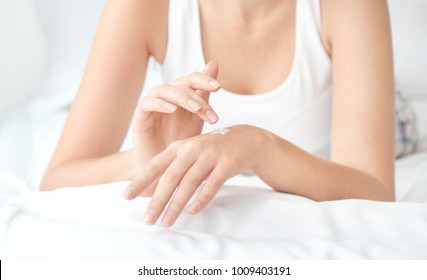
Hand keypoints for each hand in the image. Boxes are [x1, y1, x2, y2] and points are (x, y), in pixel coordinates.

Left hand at [122, 125, 268, 226]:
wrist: (245, 139)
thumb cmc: (212, 150)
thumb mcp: (190, 153)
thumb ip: (173, 169)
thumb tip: (150, 191)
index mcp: (179, 147)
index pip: (155, 165)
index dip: (140, 181)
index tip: (125, 197)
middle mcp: (192, 149)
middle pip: (170, 177)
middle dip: (157, 200)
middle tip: (148, 220)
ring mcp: (210, 155)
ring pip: (190, 182)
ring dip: (177, 204)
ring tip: (167, 222)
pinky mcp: (227, 163)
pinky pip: (212, 183)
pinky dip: (202, 198)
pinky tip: (193, 211)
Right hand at [131, 61, 220, 193]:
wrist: (165, 166)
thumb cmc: (181, 141)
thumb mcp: (197, 118)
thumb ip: (204, 94)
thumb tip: (214, 63)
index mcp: (180, 93)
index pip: (192, 79)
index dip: (205, 79)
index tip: (219, 87)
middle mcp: (166, 95)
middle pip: (181, 84)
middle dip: (198, 98)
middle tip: (211, 113)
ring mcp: (152, 103)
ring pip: (165, 90)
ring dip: (183, 98)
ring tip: (196, 109)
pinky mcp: (140, 115)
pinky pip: (147, 103)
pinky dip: (160, 104)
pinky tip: (172, 109)